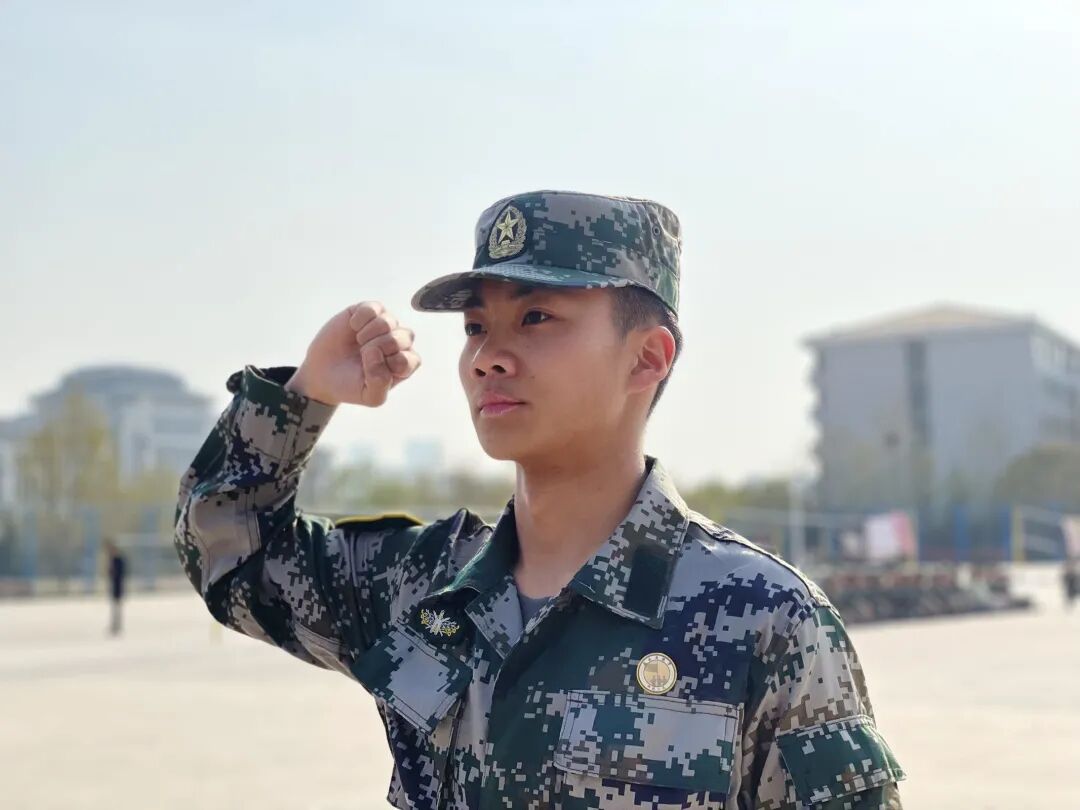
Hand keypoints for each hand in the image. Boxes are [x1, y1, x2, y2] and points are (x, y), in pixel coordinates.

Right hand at [285, 301, 420, 406]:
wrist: (322, 373)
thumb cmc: (350, 385)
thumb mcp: (370, 397)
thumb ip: (381, 383)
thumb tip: (376, 353)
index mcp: (405, 364)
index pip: (408, 360)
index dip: (387, 365)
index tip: (370, 371)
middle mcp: (400, 342)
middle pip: (402, 338)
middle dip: (377, 349)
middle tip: (362, 356)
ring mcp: (386, 325)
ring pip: (388, 322)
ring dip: (367, 335)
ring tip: (358, 343)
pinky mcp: (369, 312)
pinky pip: (372, 308)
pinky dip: (359, 320)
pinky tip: (353, 328)